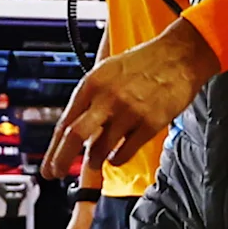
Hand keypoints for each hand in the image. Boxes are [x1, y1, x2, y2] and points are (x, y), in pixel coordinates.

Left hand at [44, 20, 221, 178]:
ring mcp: (128, 112)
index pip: (65, 122)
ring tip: (95, 161)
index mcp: (92, 83)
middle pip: (75, 136)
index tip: (49, 164)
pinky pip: (125, 152)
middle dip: (60, 160)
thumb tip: (75, 125)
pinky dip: (117, 159)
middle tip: (56, 172)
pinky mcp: (149, 124)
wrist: (179, 56)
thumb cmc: (144, 62)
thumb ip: (91, 98)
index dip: (53, 148)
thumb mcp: (107, 71)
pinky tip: (116, 157)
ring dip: (94, 160)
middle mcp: (107, 98)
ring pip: (100, 149)